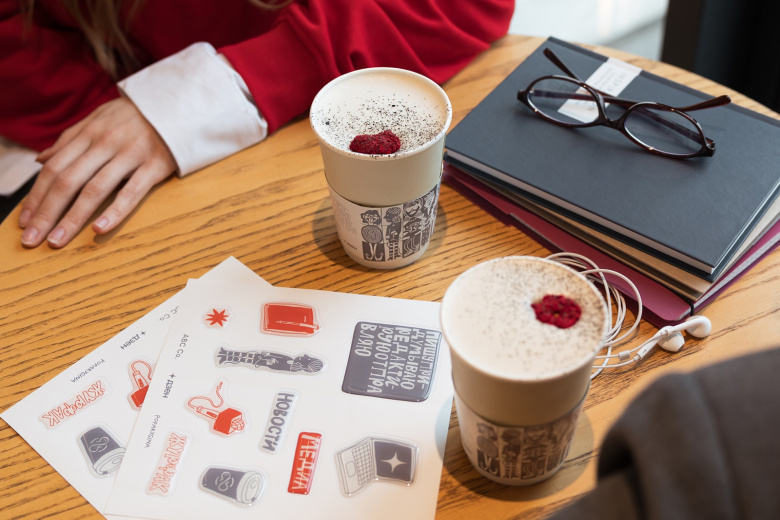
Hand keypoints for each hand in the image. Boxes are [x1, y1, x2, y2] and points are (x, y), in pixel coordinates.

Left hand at [18, 97, 176, 247]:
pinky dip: (114, 211)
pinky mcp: (155, 166)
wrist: (179, 105)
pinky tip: (99, 229)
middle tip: (32, 240)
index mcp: (89, 133)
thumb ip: (70, 139)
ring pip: (94, 189)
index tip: (24, 222)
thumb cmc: (136, 116)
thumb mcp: (99, 118)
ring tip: (57, 240)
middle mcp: (105, 144)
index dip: (36, 196)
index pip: (54, 169)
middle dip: (47, 213)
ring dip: (72, 218)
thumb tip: (41, 160)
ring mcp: (130, 155)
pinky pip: (131, 192)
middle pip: (68, 181)